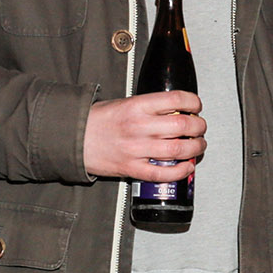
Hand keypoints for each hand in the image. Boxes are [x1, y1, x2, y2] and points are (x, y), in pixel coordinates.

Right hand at [83, 92, 205, 181]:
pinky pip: (162, 173)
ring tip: (197, 146)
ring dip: (195, 148)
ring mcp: (136, 149)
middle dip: (199, 126)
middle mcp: (139, 126)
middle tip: (200, 128)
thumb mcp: (124, 103)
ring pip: (179, 150)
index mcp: (137, 106)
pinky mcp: (131, 168)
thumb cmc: (98, 120)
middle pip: (184, 125)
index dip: (194, 102)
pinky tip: (186, 167)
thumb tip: (177, 109)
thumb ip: (150, 106)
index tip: (196, 106)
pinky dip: (180, 172)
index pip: (177, 99)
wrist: (71, 138)